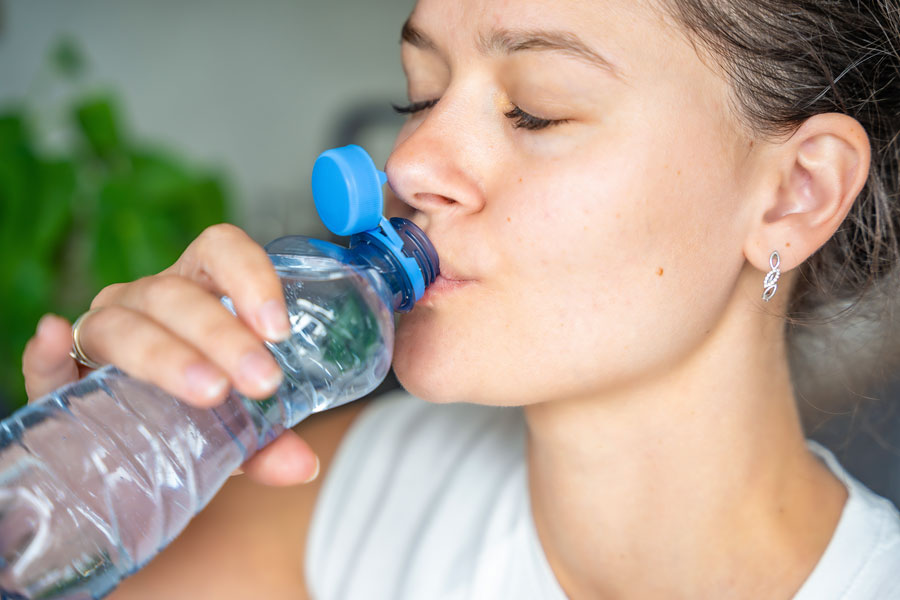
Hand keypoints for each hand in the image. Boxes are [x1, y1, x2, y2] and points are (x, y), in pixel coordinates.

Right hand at [21, 224, 318, 486]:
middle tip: (261, 381)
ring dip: (166, 355)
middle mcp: (148, 302)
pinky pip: (46, 359)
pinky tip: (53, 341)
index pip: (219, 252)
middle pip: (177, 295)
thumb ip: (267, 440)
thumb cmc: (190, 414)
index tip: (279, 329)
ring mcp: (102, 331)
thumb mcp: (234, 426)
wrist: (131, 447)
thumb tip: (302, 464)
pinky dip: (46, 352)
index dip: (250, 278)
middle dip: (224, 336)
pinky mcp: (58, 375)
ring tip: (208, 390)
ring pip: (125, 325)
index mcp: (197, 293)